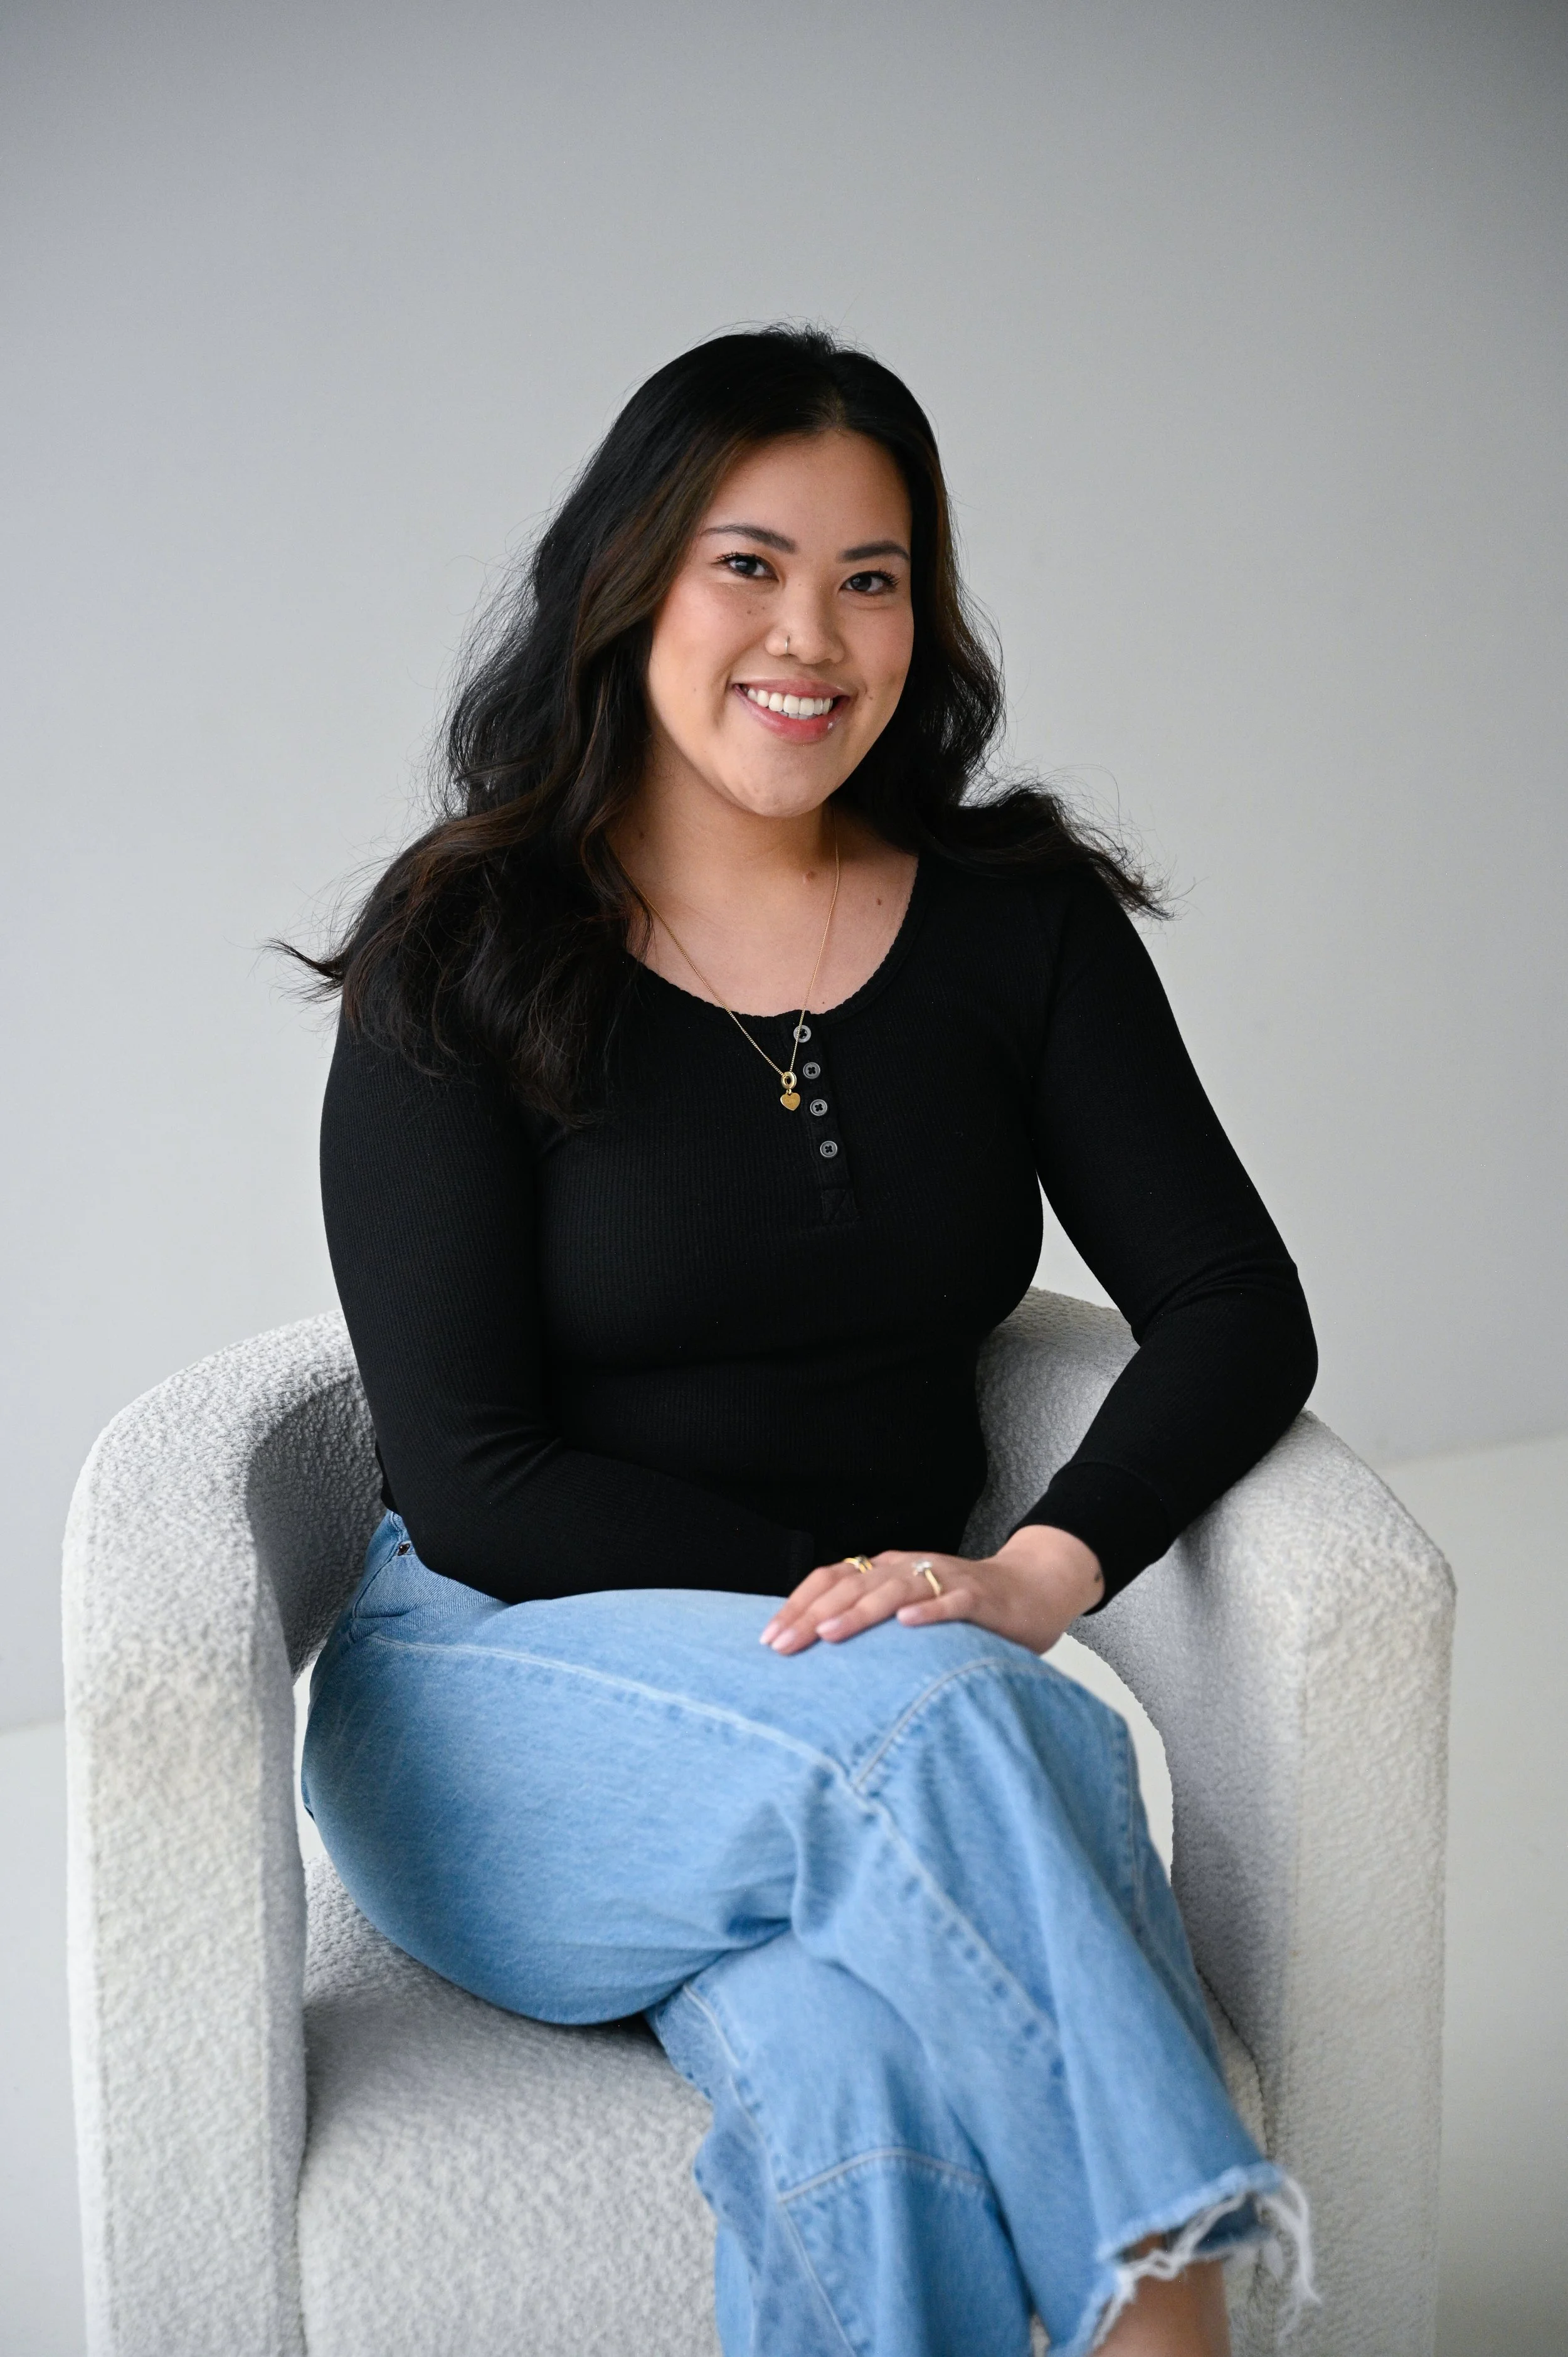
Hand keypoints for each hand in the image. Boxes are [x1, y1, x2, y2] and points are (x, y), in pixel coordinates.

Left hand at [758, 1525, 1103, 1657]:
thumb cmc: (963, 1606)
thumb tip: (813, 1650)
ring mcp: (944, 1580)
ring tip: (830, 1635)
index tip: (767, 1639)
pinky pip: (952, 1602)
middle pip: (853, 1585)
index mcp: (886, 1571)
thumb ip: (870, 1620)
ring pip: (895, 1590)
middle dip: (814, 1615)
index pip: (831, 1579)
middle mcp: (908, 1569)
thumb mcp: (909, 1609)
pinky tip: (907, 1625)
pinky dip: (929, 1612)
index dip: (798, 1605)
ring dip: (860, 1611)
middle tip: (783, 1645)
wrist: (1033, 1588)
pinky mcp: (979, 1597)